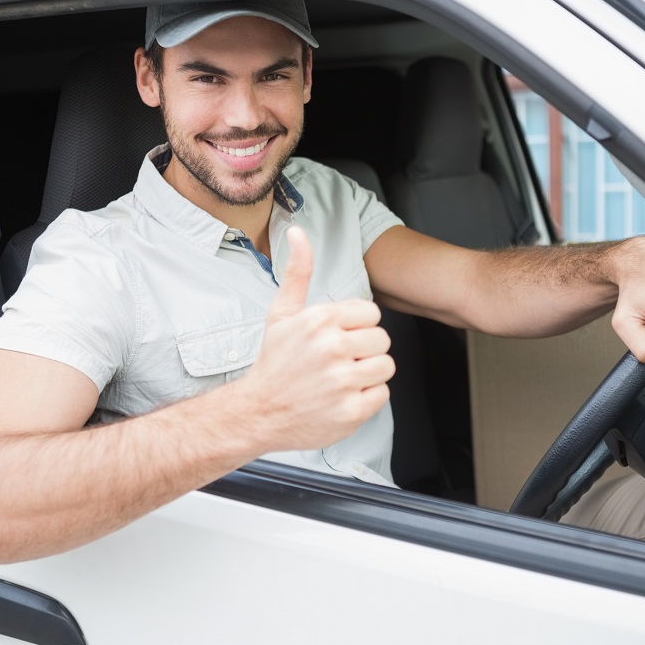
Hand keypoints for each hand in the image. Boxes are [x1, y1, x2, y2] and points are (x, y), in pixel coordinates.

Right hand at [243, 226, 394, 450]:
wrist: (258, 412)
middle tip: (338, 361)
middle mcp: (333, 348)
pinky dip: (366, 398)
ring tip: (342, 378)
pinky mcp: (351, 411)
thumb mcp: (282, 313)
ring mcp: (343, 382)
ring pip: (386, 366)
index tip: (337, 339)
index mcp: (320, 320)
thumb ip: (298, 272)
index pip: (372, 315)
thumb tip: (298, 233)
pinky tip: (341, 397)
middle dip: (364, 350)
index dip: (357, 327)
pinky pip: (382, 394)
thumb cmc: (274, 361)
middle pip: (382, 340)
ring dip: (368, 374)